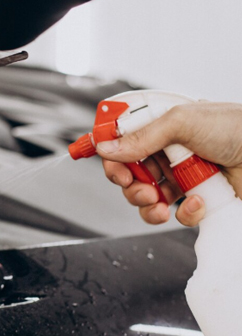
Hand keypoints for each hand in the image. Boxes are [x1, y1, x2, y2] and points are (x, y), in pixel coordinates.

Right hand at [98, 102, 241, 225]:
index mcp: (161, 126)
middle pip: (128, 171)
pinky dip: (186, 213)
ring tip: (159, 204)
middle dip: (127, 183)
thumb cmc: (236, 128)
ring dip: (147, 204)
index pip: (122, 139)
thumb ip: (142, 137)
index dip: (110, 152)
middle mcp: (168, 151)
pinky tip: (200, 202)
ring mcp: (183, 176)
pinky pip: (178, 214)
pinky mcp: (199, 199)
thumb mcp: (182, 122)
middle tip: (135, 187)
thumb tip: (106, 148)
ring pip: (147, 197)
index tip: (110, 165)